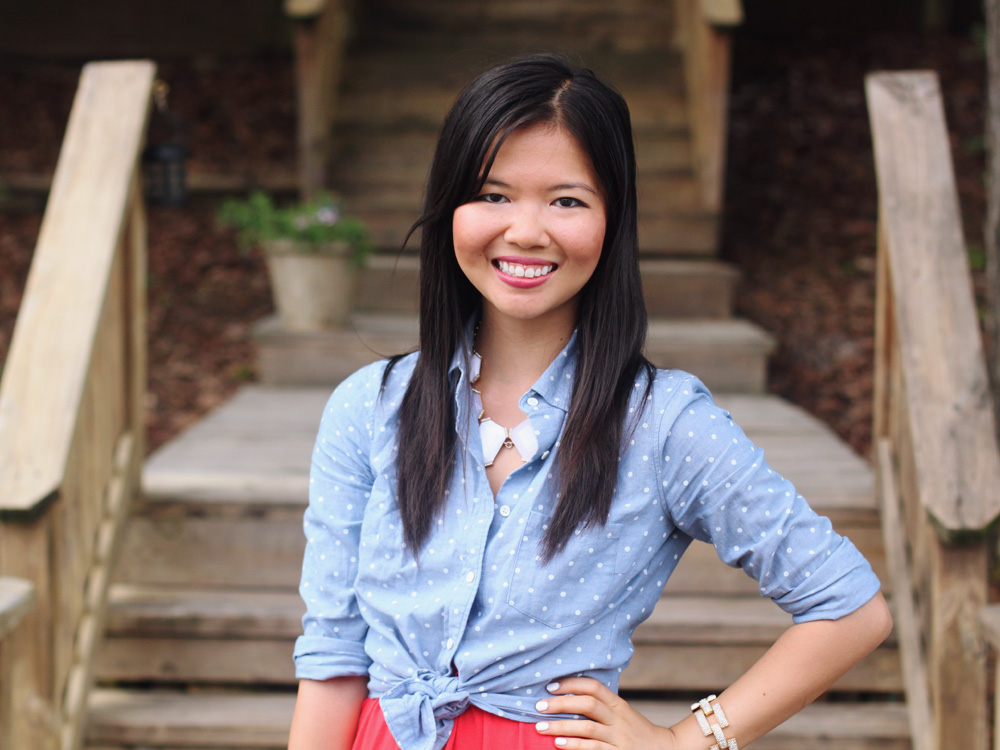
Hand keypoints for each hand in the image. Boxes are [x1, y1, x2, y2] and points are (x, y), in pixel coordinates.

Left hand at [533, 677, 675, 749]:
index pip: (594, 687)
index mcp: (618, 704)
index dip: (571, 684)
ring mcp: (618, 738)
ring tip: (540, 726)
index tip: (550, 686)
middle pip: (588, 704)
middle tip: (538, 705)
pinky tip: (558, 743)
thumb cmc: (635, 731)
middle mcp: (619, 719)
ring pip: (587, 728)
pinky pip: (593, 749)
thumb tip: (565, 696)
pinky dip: (574, 745)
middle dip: (561, 704)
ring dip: (561, 726)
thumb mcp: (621, 713)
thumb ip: (601, 705)